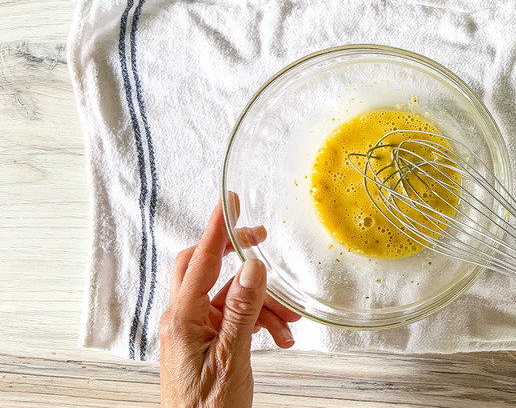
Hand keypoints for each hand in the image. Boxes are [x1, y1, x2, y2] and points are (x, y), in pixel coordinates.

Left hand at [159, 196, 301, 407]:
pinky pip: (234, 317)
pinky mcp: (206, 341)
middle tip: (261, 241)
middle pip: (204, 267)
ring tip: (289, 324)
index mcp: (182, 319)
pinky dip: (260, 321)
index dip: (217, 228)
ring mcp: (194, 330)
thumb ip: (242, 311)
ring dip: (262, 304)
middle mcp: (184, 319)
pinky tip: (280, 337)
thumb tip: (252, 267)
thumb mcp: (232, 358)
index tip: (228, 201)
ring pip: (228, 296)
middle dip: (236, 254)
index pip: (199, 260)